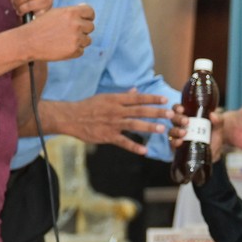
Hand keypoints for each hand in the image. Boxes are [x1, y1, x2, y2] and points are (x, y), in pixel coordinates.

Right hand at [22, 3, 93, 62]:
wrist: (28, 42)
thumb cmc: (39, 27)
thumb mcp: (55, 13)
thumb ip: (71, 12)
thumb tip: (85, 10)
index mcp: (71, 12)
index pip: (90, 12)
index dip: (88, 17)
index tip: (83, 20)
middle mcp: (76, 24)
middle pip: (90, 27)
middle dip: (82, 30)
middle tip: (69, 33)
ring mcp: (76, 38)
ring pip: (87, 40)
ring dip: (79, 41)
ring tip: (63, 41)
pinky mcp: (74, 50)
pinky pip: (81, 51)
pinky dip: (73, 51)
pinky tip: (61, 48)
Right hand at [51, 90, 166, 154]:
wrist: (71, 117)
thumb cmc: (87, 106)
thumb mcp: (104, 97)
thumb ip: (122, 96)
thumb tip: (135, 91)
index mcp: (116, 100)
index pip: (138, 98)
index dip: (152, 98)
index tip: (165, 99)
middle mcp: (116, 111)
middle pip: (140, 111)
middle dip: (156, 112)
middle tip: (171, 114)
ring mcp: (112, 124)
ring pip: (134, 125)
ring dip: (149, 127)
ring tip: (162, 129)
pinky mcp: (107, 136)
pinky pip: (123, 142)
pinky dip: (134, 146)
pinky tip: (144, 151)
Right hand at [169, 105, 228, 161]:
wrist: (216, 149)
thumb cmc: (214, 134)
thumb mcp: (218, 126)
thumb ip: (218, 120)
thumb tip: (213, 115)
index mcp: (187, 116)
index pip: (178, 109)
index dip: (177, 108)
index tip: (182, 109)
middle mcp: (180, 125)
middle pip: (173, 119)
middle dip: (178, 119)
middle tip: (186, 121)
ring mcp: (178, 136)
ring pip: (171, 131)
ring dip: (176, 131)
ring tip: (184, 133)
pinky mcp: (177, 146)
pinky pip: (172, 143)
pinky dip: (175, 142)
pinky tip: (180, 142)